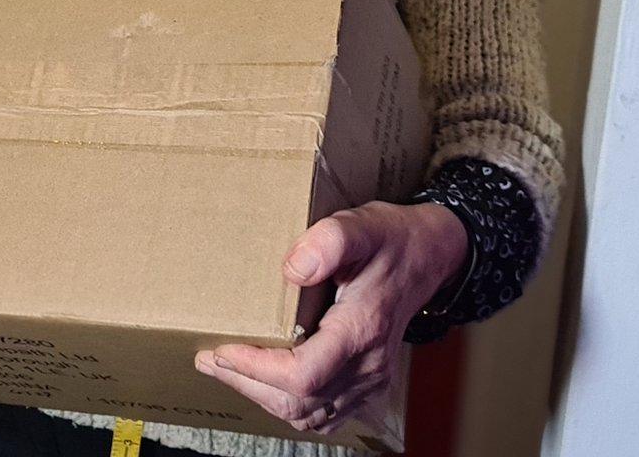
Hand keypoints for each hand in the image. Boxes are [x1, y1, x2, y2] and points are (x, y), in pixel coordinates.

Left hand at [195, 201, 467, 433]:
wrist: (431, 253)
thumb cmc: (392, 237)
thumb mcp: (361, 224)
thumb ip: (329, 241)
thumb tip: (291, 270)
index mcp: (362, 329)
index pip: (302, 375)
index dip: (256, 369)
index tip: (221, 348)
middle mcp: (369, 364)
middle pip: (298, 402)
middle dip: (246, 384)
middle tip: (207, 359)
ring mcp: (371, 379)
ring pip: (308, 413)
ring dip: (263, 397)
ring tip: (226, 369)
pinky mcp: (369, 382)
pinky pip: (323, 412)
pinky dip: (289, 404)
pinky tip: (265, 382)